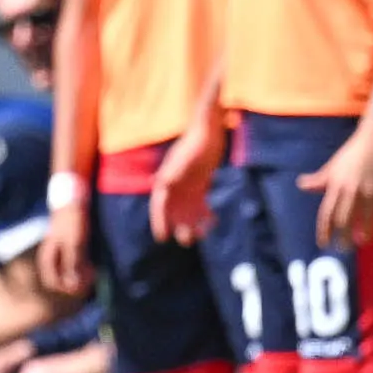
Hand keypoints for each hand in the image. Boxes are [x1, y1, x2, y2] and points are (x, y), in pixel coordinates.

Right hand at [37, 200, 92, 297]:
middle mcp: (51, 258)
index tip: (84, 285)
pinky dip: (82, 269)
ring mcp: (59, 254)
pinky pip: (73, 266)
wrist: (74, 202)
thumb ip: (73, 264)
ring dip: (80, 277)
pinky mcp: (68, 250)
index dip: (67, 288)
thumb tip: (73, 286)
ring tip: (94, 272)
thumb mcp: (74, 243)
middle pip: (60, 280)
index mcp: (47, 257)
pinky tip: (92, 265)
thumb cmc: (72, 222)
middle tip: (92, 278)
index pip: (52, 282)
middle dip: (75, 283)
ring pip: (67, 274)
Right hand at [151, 120, 221, 245]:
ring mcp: (187, 187)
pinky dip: (206, 214)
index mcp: (165, 180)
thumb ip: (173, 169)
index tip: (162, 237)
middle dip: (178, 226)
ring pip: (187, 211)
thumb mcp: (186, 157)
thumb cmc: (195, 141)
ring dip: (192, 224)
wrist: (208, 132)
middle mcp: (174, 186)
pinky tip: (213, 221)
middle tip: (187, 241)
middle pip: (173, 211)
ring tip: (201, 235)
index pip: (159, 206)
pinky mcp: (200, 186)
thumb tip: (160, 183)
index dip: (159, 222)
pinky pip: (201, 205)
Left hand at [301, 115, 372, 250]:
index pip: (327, 214)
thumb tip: (301, 185)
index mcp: (337, 185)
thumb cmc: (353, 152)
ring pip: (366, 219)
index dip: (324, 231)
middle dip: (342, 237)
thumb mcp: (333, 165)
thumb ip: (319, 179)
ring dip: (363, 234)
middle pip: (345, 221)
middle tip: (342, 248)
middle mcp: (353, 190)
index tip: (323, 243)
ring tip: (361, 242)